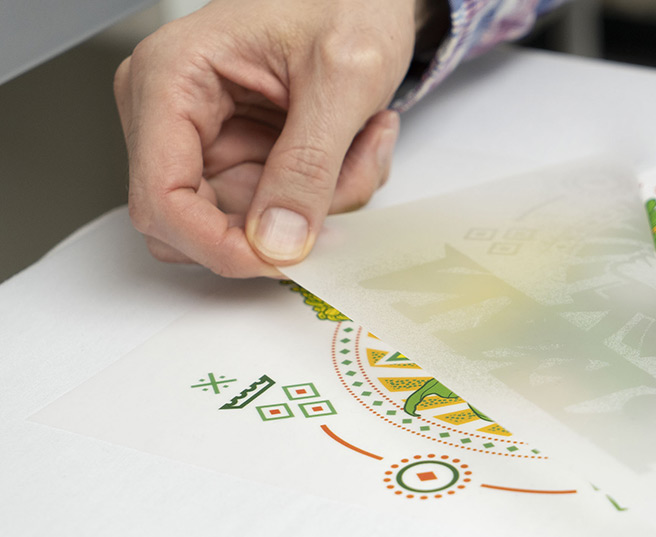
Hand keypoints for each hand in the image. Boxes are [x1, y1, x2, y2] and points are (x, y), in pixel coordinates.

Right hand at [114, 0, 422, 276]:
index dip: (219, 246)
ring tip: (362, 145)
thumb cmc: (346, 0)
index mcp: (171, 79)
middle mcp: (173, 114)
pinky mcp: (241, 156)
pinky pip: (274, 212)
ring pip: (246, 227)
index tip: (282, 257)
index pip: (160, 199)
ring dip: (318, 207)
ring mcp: (205, 140)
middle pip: (199, 225)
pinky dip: (326, 196)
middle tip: (348, 177)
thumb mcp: (343, 78)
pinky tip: (354, 147)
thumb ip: (310, 164)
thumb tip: (276, 241)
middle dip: (283, 224)